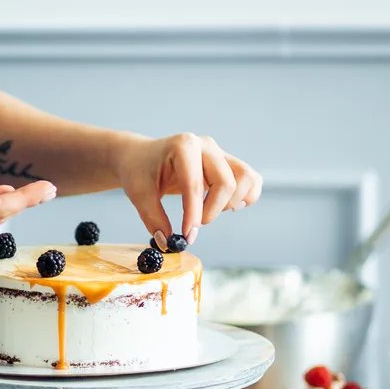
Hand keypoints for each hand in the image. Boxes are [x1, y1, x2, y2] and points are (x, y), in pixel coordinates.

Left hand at [114, 133, 261, 246]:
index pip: (194, 184)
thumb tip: (168, 243)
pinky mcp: (228, 163)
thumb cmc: (139, 171)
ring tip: (210, 211)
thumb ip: (153, 219)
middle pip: (226, 183)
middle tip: (194, 225)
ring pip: (245, 178)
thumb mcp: (138, 194)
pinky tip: (225, 205)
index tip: (188, 235)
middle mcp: (206, 145)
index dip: (193, 213)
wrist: (141, 156)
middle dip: (212, 211)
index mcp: (183, 146)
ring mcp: (220, 153)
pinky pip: (251, 179)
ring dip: (231, 203)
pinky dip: (245, 196)